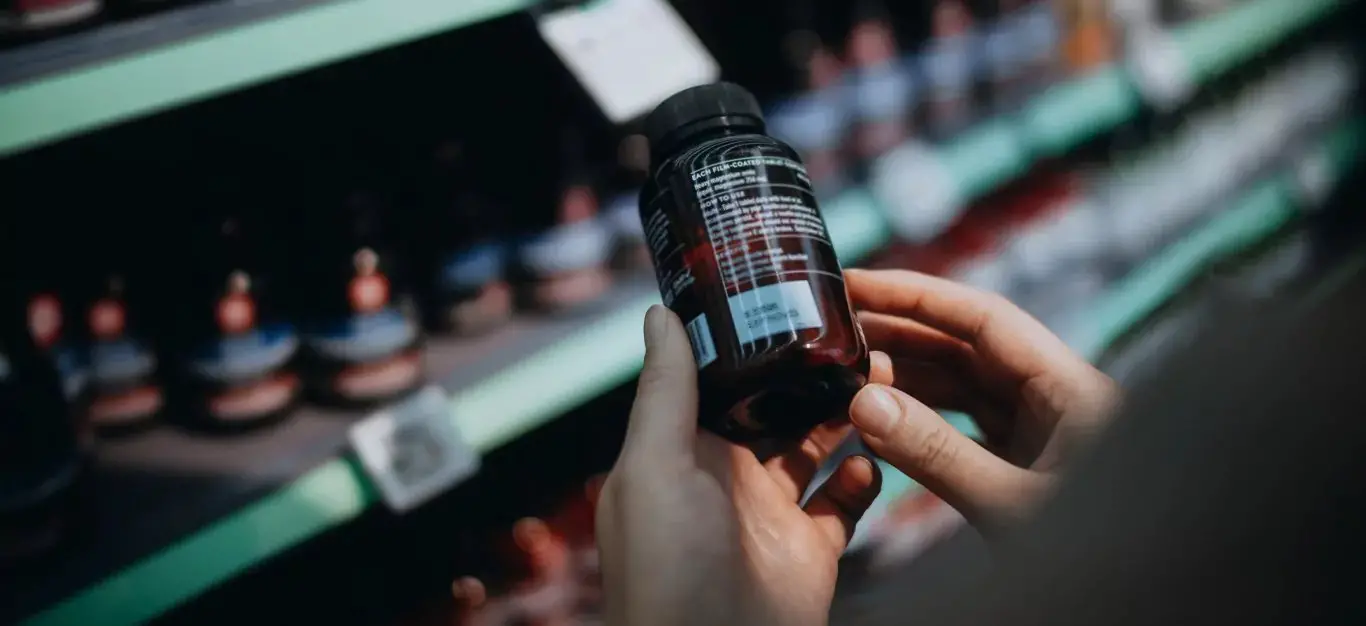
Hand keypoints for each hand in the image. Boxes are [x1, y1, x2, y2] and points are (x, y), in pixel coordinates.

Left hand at [597, 305, 881, 625]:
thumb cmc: (665, 571)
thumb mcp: (652, 468)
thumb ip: (664, 391)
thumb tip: (658, 313)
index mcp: (680, 449)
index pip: (718, 378)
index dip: (754, 339)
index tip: (793, 294)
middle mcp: (725, 475)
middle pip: (776, 405)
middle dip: (814, 370)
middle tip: (857, 331)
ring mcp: (769, 513)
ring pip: (816, 445)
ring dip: (847, 410)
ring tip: (882, 374)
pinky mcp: (809, 551)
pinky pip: (844, 503)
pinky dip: (863, 476)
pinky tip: (873, 457)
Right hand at [845, 269, 1119, 529]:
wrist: (1141, 595)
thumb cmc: (1101, 551)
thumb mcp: (1012, 504)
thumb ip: (937, 454)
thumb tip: (864, 402)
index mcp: (1071, 387)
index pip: (983, 318)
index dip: (917, 296)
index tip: (858, 285)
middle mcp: (1056, 398)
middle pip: (968, 344)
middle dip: (903, 331)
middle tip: (835, 326)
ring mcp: (1043, 430)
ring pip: (964, 384)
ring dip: (907, 374)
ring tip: (846, 368)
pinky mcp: (1029, 462)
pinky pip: (967, 423)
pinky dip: (923, 415)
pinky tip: (881, 415)